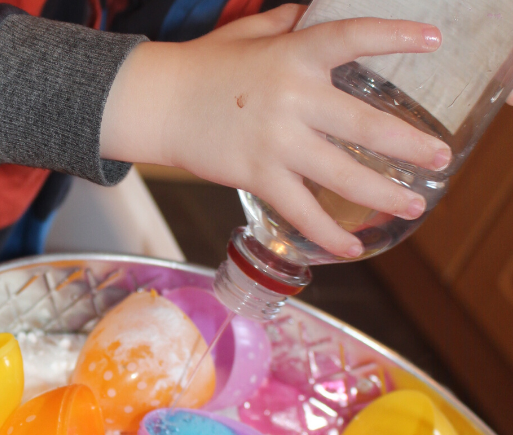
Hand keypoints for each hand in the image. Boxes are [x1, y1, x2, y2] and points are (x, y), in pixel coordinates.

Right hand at [101, 5, 449, 257]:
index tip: (433, 39)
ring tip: (413, 205)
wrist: (158, 103)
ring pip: (341, 174)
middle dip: (408, 144)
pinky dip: (327, 232)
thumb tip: (312, 11)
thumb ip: (287, 23)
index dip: (396, 36)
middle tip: (439, 159)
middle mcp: (292, 98)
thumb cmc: (201, 66)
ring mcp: (276, 141)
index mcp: (293, 55)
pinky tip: (351, 247)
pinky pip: (300, 210)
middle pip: (364, 124)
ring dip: (383, 192)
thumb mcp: (248, 34)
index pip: (354, 37)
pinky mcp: (257, 175)